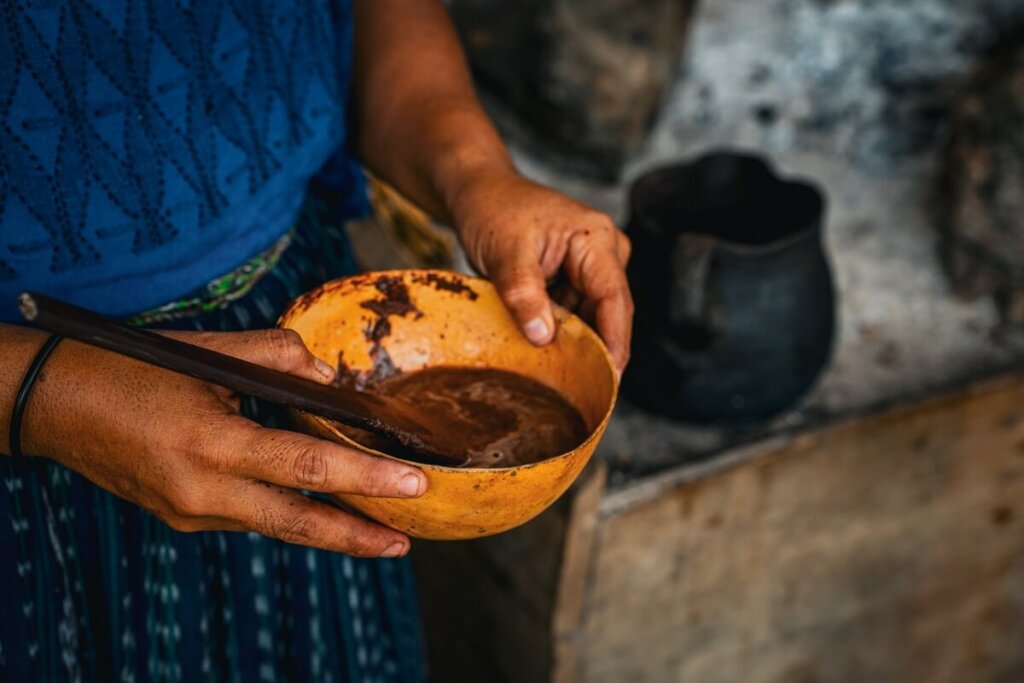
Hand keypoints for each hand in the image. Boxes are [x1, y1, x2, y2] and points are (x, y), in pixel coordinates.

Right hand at [24, 329, 425, 556]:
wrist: (53, 404)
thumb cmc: (130, 368)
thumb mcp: (205, 351)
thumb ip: (275, 357)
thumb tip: (327, 376)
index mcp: (213, 445)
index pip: (309, 469)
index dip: (367, 480)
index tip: (415, 486)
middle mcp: (202, 491)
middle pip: (298, 524)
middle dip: (357, 536)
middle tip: (404, 542)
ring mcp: (190, 513)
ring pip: (273, 524)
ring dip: (325, 529)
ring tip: (375, 530)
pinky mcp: (182, 518)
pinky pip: (246, 517)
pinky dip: (284, 512)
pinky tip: (314, 506)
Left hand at [451, 170, 633, 370]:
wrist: (479, 191)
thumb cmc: (492, 211)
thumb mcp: (504, 254)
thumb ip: (524, 295)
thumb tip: (544, 337)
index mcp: (596, 239)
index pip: (616, 300)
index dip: (615, 343)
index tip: (610, 381)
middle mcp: (605, 251)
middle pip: (610, 313)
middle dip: (596, 349)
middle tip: (580, 392)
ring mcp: (594, 264)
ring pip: (593, 317)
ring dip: (576, 342)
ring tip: (556, 374)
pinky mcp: (578, 276)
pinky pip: (577, 312)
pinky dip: (563, 330)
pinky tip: (546, 351)